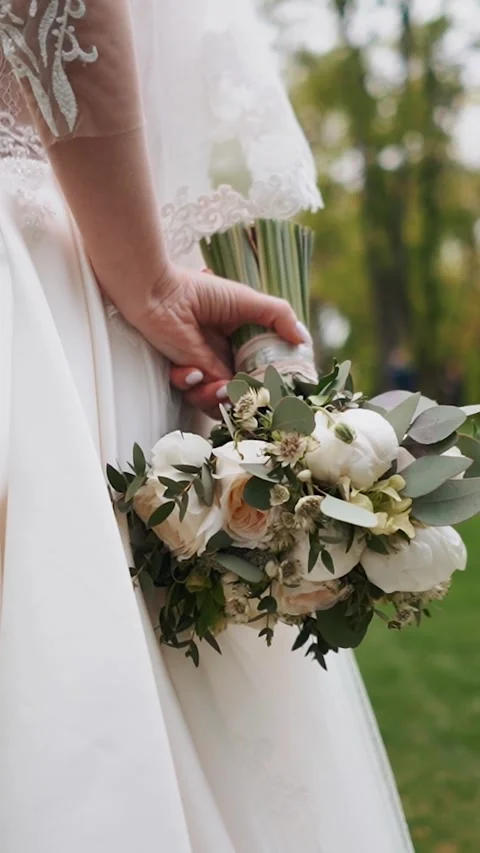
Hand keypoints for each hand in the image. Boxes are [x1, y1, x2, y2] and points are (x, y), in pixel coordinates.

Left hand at [126, 264, 307, 415]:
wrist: (157, 295)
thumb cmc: (199, 293)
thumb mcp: (247, 301)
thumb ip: (278, 316)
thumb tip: (304, 340)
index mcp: (244, 342)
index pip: (265, 370)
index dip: (273, 381)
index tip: (281, 390)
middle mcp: (227, 359)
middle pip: (246, 393)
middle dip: (247, 397)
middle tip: (246, 393)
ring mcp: (206, 371)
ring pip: (221, 402)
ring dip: (219, 397)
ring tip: (215, 384)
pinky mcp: (185, 376)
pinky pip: (196, 397)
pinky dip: (194, 386)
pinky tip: (190, 370)